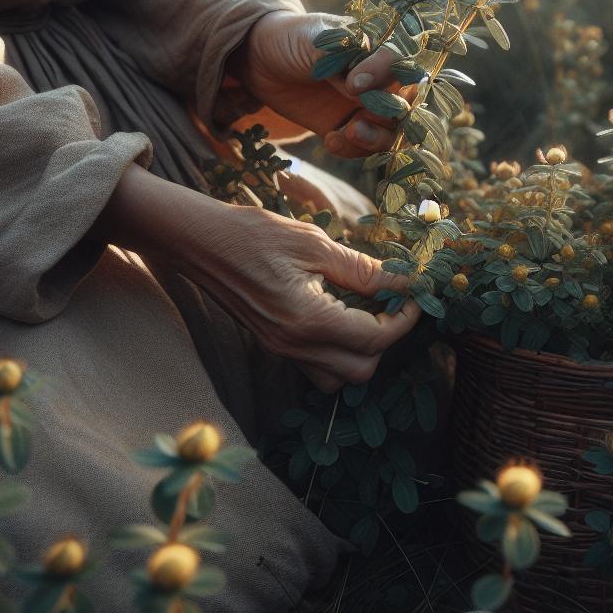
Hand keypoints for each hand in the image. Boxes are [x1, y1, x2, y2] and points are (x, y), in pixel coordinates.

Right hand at [97, 167, 418, 389]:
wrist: (199, 240)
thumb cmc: (253, 233)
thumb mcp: (314, 243)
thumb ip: (362, 270)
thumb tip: (406, 282)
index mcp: (306, 319)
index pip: (374, 338)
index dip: (404, 319)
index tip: (413, 295)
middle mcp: (293, 345)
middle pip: (362, 370)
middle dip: (386, 341)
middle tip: (392, 303)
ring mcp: (281, 350)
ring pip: (339, 378)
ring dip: (362, 353)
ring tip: (366, 312)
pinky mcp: (274, 345)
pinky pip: (316, 368)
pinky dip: (338, 354)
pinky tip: (340, 316)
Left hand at [239, 10, 401, 157]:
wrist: (260, 60)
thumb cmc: (291, 38)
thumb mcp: (313, 39)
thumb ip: (339, 57)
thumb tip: (359, 87)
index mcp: (376, 49)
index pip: (399, 62)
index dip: (384, 74)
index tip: (353, 83)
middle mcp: (379, 80)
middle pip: (406, 103)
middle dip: (387, 116)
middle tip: (358, 120)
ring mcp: (365, 107)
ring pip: (392, 131)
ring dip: (376, 138)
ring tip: (348, 134)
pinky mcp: (348, 128)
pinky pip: (363, 147)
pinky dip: (351, 149)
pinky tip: (329, 140)